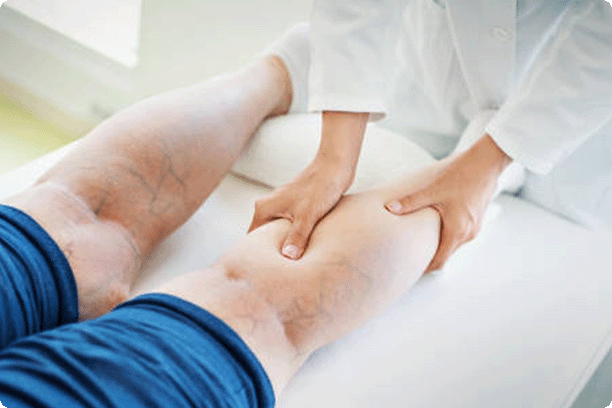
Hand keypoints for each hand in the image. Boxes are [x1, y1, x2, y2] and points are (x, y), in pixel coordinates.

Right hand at [249, 111, 368, 258]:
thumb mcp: (307, 215)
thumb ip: (297, 237)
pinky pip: (291, 228)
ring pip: (279, 233)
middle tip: (280, 273)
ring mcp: (283, 207)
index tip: (263, 272)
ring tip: (294, 265)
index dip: (257, 256)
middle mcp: (270, 207)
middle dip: (273, 254)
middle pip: (265, 238)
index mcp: (264, 208)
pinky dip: (296, 239)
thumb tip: (287, 257)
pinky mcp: (297, 208)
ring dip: (287, 246)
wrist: (336, 167)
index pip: (252, 239)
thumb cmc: (320, 187)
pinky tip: (306, 250)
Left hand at [385, 135, 511, 271]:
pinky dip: (447, 234)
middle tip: (411, 256)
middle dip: (429, 257)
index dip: (424, 268)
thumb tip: (390, 209)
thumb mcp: (432, 189)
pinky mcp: (476, 217)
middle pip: (446, 254)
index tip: (411, 270)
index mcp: (457, 231)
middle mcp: (469, 233)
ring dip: (439, 244)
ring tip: (420, 241)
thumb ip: (410, 201)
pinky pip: (460, 233)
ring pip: (453, 244)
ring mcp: (475, 226)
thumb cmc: (461, 174)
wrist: (487, 160)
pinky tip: (435, 225)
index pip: (440, 261)